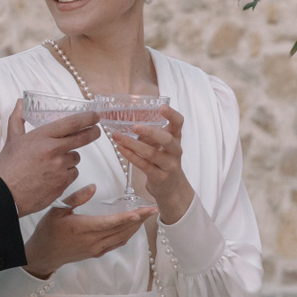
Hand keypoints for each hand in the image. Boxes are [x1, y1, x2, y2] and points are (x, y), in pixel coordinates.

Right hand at [0, 102, 100, 216]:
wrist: (5, 194)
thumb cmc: (8, 168)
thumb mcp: (12, 139)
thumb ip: (18, 119)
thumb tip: (20, 103)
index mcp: (42, 137)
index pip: (72, 123)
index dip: (87, 118)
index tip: (94, 116)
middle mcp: (54, 150)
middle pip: (82, 138)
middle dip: (92, 133)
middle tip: (95, 131)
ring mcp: (60, 168)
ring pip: (75, 158)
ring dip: (69, 159)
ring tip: (53, 163)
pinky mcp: (62, 183)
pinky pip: (72, 174)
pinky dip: (66, 174)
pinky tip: (53, 176)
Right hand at [22, 186, 155, 277]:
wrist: (43, 254)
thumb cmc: (48, 231)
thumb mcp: (57, 210)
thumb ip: (76, 197)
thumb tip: (93, 187)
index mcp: (83, 228)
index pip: (111, 222)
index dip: (127, 217)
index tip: (142, 211)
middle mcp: (93, 240)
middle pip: (122, 229)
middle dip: (139, 219)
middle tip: (153, 209)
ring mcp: (96, 248)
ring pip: (122, 237)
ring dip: (136, 227)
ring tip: (147, 216)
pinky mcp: (96, 253)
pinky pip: (116, 244)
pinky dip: (127, 235)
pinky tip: (133, 228)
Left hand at [109, 105, 192, 223]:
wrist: (173, 189)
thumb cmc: (164, 162)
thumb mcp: (163, 146)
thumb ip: (151, 134)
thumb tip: (128, 120)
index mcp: (176, 139)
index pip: (179, 123)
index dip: (171, 115)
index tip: (161, 107)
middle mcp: (175, 151)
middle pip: (167, 139)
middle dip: (151, 132)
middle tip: (135, 126)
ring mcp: (168, 165)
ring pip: (151, 153)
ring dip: (132, 144)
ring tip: (117, 137)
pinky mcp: (159, 177)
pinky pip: (144, 165)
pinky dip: (131, 156)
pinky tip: (121, 149)